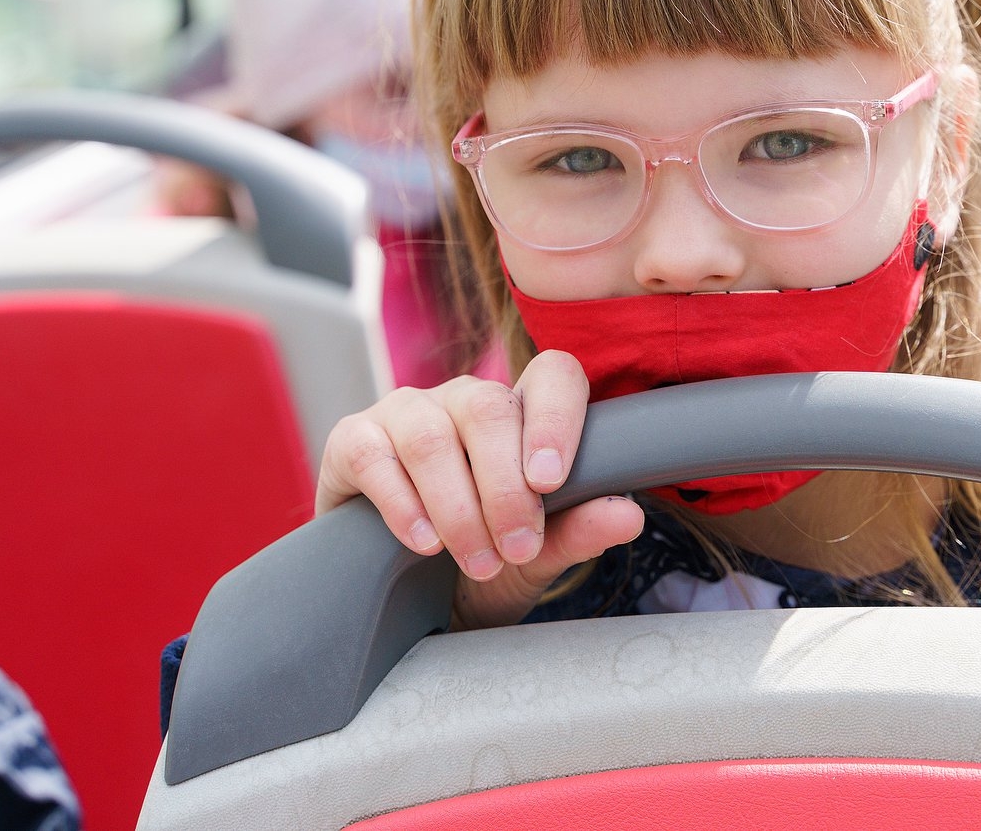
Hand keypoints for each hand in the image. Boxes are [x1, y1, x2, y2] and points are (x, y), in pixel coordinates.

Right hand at [316, 350, 643, 628]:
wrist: (400, 605)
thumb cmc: (475, 568)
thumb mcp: (533, 560)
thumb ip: (576, 533)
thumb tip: (628, 514)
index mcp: (520, 415)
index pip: (553, 375)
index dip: (557, 418)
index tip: (552, 482)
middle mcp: (463, 400)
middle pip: (489, 409)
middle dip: (506, 487)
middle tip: (517, 550)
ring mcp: (405, 412)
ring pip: (431, 433)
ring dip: (458, 505)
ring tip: (476, 561)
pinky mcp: (352, 439)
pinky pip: (374, 455)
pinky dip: (402, 503)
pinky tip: (423, 543)